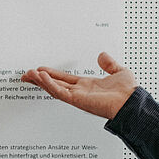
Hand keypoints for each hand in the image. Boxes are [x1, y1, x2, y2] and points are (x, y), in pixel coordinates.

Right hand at [21, 52, 136, 119]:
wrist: (131, 102)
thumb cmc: (128, 93)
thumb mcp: (119, 71)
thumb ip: (109, 64)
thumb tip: (103, 55)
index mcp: (87, 86)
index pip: (64, 79)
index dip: (51, 74)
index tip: (40, 70)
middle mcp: (80, 92)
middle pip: (54, 84)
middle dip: (39, 79)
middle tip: (27, 74)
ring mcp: (77, 97)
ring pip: (54, 88)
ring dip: (41, 81)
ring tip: (29, 74)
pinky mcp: (77, 100)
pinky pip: (60, 92)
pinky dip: (50, 84)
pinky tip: (42, 77)